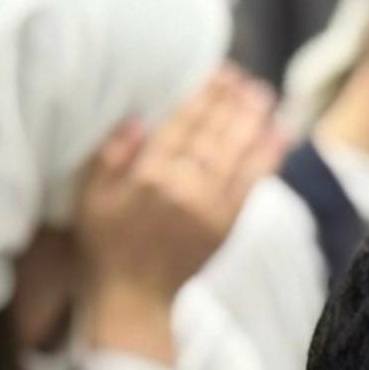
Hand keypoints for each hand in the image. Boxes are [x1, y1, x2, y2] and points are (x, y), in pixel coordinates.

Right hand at [71, 67, 279, 343]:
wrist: (135, 298)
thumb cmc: (107, 245)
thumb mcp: (90, 199)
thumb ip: (109, 156)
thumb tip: (136, 118)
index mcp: (147, 177)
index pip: (180, 124)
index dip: (201, 95)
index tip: (214, 72)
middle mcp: (182, 189)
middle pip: (213, 133)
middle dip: (230, 102)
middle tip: (243, 77)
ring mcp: (209, 208)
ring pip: (236, 153)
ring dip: (252, 121)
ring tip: (263, 95)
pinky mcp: (226, 225)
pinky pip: (251, 182)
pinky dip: (267, 156)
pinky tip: (278, 133)